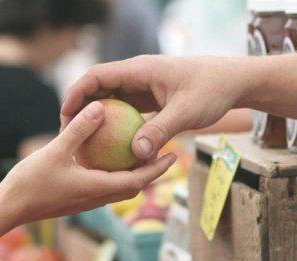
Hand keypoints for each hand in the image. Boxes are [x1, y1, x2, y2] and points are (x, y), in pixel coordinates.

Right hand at [0, 100, 176, 227]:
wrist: (10, 209)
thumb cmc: (31, 182)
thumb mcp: (55, 150)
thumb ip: (79, 130)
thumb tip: (100, 108)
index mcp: (99, 188)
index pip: (139, 180)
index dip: (158, 169)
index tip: (173, 156)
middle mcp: (99, 198)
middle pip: (135, 186)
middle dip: (152, 173)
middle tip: (164, 154)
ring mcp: (89, 201)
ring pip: (120, 188)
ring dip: (135, 175)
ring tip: (141, 155)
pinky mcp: (79, 200)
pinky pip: (105, 187)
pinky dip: (115, 175)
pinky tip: (109, 160)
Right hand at [60, 55, 245, 161]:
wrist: (231, 83)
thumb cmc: (211, 91)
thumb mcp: (186, 112)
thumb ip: (160, 131)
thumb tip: (136, 154)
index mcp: (139, 70)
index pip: (97, 77)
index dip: (77, 94)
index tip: (65, 116)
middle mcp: (138, 77)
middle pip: (99, 90)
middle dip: (82, 110)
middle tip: (70, 135)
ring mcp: (144, 88)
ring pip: (113, 102)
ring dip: (99, 121)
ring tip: (86, 144)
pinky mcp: (152, 100)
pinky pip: (129, 113)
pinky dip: (119, 128)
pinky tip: (115, 149)